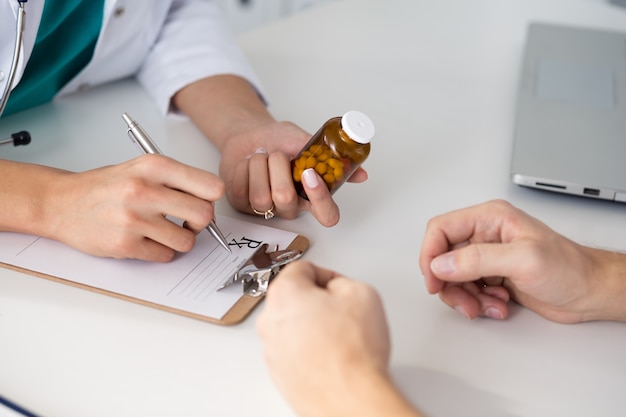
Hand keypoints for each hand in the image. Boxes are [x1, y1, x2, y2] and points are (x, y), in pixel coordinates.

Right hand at [43, 155, 223, 261]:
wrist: (62, 203)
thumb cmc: (106, 187)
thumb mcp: (142, 168)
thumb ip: (177, 181)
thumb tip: (211, 202)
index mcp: (155, 166)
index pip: (210, 186)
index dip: (211, 199)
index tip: (203, 203)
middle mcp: (145, 190)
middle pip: (204, 215)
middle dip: (201, 223)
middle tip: (187, 222)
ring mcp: (134, 219)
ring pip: (187, 241)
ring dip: (179, 240)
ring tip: (162, 231)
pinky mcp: (125, 244)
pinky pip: (165, 256)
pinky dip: (160, 252)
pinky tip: (145, 240)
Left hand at [219, 121, 367, 226]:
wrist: (252, 133)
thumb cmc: (280, 140)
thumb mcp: (307, 143)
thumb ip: (331, 158)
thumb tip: (362, 175)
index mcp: (312, 195)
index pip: (327, 215)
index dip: (320, 199)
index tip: (309, 174)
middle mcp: (292, 207)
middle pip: (286, 199)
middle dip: (278, 166)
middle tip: (276, 153)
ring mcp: (267, 209)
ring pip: (262, 197)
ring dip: (259, 166)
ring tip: (261, 156)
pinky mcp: (243, 205)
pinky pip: (242, 191)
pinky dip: (244, 168)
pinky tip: (247, 163)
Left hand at [257, 261, 418, 416]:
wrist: (350, 397)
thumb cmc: (352, 351)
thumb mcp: (361, 292)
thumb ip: (342, 281)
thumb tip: (337, 290)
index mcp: (284, 294)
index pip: (302, 268)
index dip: (327, 274)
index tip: (338, 285)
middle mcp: (270, 321)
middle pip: (294, 298)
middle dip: (318, 302)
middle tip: (343, 313)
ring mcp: (272, 351)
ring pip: (294, 327)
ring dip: (314, 328)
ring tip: (341, 339)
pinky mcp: (280, 376)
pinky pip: (296, 353)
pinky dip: (311, 352)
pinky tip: (334, 358)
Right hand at [419, 199, 625, 322]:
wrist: (591, 292)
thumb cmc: (570, 269)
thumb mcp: (523, 260)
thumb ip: (478, 259)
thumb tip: (442, 263)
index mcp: (490, 219)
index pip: (442, 229)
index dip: (431, 254)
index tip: (434, 279)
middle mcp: (485, 235)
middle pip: (444, 257)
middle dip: (450, 283)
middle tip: (464, 302)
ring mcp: (489, 257)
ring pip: (454, 277)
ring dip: (465, 297)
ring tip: (487, 306)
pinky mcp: (493, 276)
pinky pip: (468, 290)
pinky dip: (478, 302)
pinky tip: (498, 305)